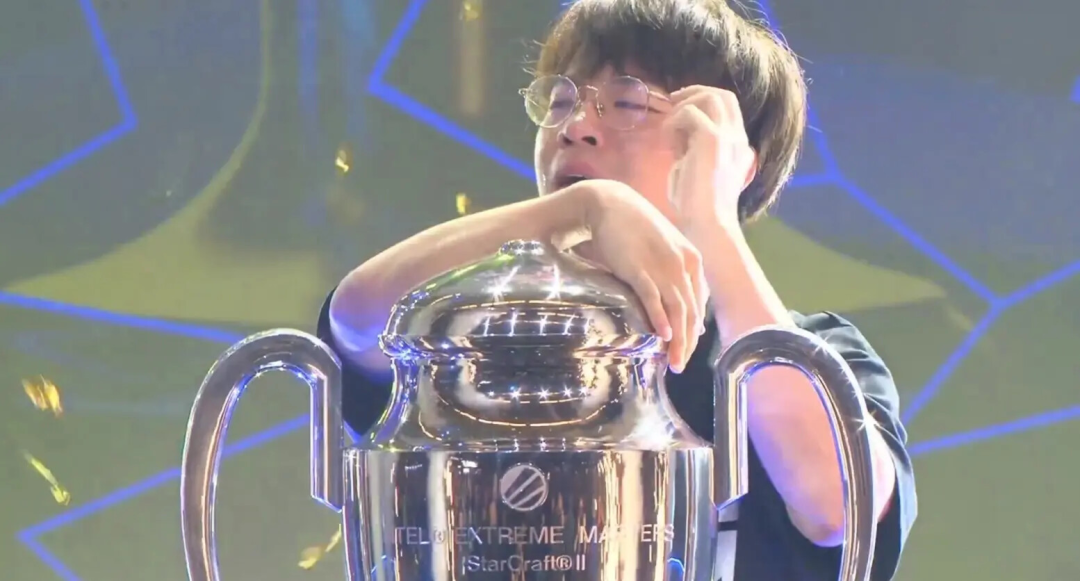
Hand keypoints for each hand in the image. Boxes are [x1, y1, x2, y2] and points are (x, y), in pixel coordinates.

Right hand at [568, 180, 708, 372]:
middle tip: (679, 365)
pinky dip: (659, 318)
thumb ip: (678, 278)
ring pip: (676, 310)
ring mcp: (661, 266)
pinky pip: (653, 297)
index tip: (686, 349)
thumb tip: (686, 314)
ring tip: (673, 361)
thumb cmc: (634, 229)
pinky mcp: (639, 267)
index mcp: (692, 260)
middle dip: (687, 342)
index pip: (697, 304)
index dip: (693, 331)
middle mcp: (682, 264)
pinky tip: (661, 336)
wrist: (609, 203)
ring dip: (677, 339)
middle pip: (689, 312)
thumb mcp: (664, 250)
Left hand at [663, 86, 756, 231]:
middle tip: (672, 102)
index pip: (729, 108)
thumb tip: (679, 136)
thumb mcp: (699, 173)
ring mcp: (728, 137)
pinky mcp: (712, 139)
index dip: (705, 101)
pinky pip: (690, 113)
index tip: (681, 110)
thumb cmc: (698, 208)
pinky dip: (674, 122)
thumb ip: (695, 152)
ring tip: (670, 127)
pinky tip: (667, 142)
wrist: (708, 225)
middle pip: (723, 95)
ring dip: (685, 105)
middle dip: (696, 92)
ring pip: (710, 97)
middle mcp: (738, 138)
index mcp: (740, 148)